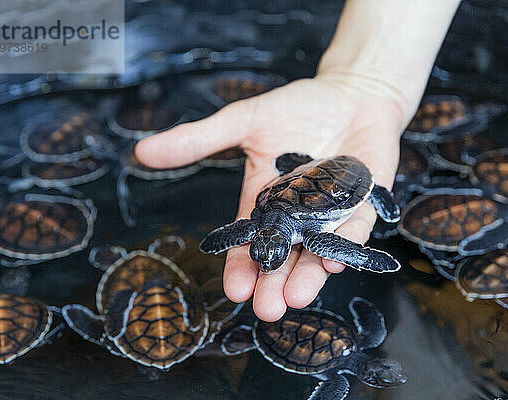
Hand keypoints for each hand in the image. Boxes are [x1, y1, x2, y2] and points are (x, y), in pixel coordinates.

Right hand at [135, 73, 406, 320]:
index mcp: (266, 201)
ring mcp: (332, 214)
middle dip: (274, 285)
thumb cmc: (299, 106)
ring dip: (308, 277)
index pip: (250, 241)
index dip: (242, 267)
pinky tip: (334, 262)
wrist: (351, 93)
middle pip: (284, 257)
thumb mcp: (244, 121)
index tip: (235, 291)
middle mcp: (298, 216)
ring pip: (318, 253)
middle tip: (267, 310)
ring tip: (296, 298)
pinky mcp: (365, 205)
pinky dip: (346, 245)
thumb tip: (142, 152)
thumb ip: (199, 140)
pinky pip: (356, 229)